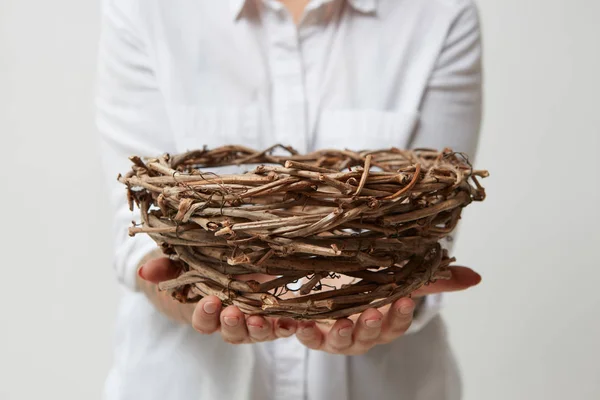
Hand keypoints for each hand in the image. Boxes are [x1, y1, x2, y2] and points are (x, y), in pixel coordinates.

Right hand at [137, 256, 297, 343]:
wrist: (228, 258)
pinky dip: (286, 325)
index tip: (210, 300)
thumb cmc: (201, 263)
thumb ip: (166, 266)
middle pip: (231, 331)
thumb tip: (144, 271)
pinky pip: (280, 324)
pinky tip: (293, 322)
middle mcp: (230, 319)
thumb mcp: (182, 261)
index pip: (203, 320)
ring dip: (260, 328)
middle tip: (235, 312)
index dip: (205, 313)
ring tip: (262, 320)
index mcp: (207, 310)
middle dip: (232, 323)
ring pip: (255, 331)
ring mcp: (253, 318)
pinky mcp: (274, 312)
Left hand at [295, 267, 480, 354]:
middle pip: (367, 336)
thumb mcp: (396, 274)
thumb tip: (475, 277)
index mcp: (382, 320)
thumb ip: (433, 278)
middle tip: (371, 314)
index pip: (397, 323)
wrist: (326, 277)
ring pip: (337, 342)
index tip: (406, 297)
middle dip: (370, 327)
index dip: (402, 314)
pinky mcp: (307, 329)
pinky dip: (298, 333)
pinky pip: (302, 337)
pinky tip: (290, 323)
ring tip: (335, 323)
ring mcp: (332, 333)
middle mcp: (359, 331)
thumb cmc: (365, 279)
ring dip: (336, 334)